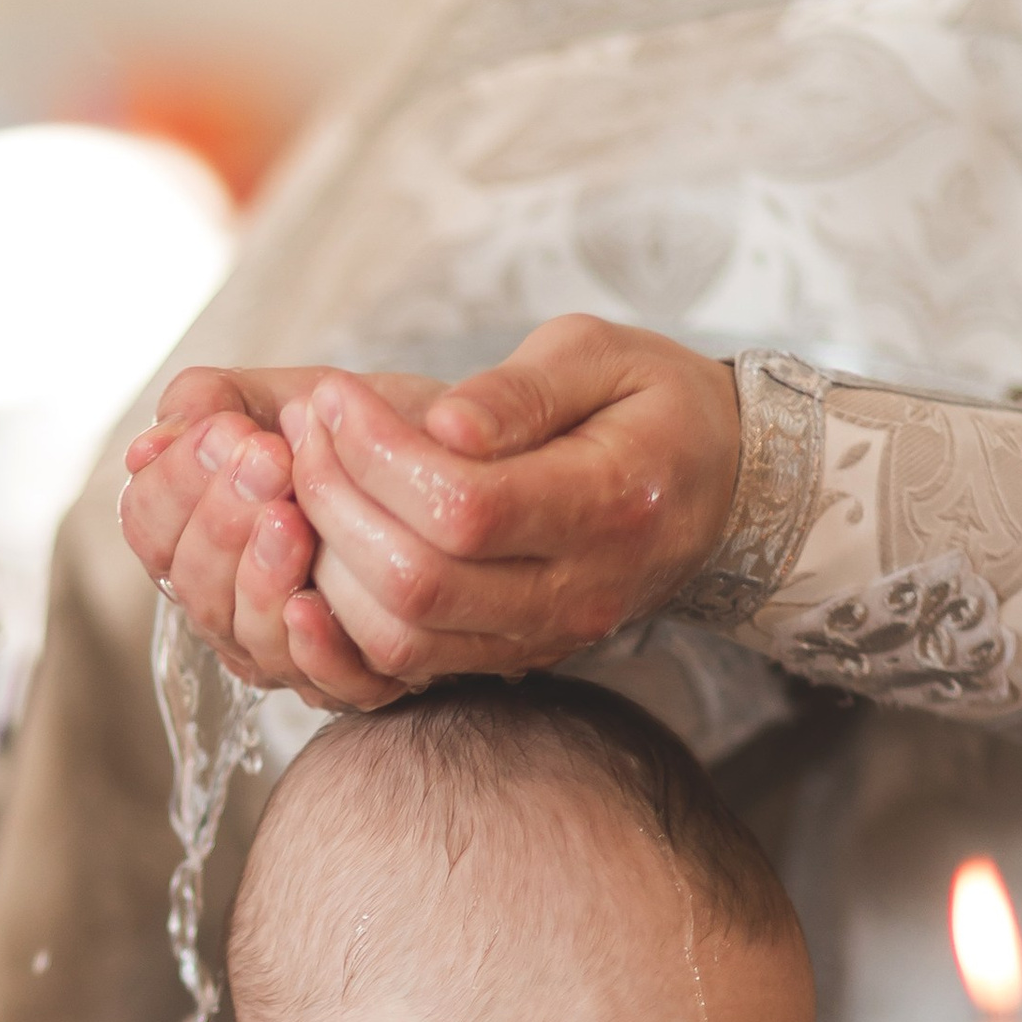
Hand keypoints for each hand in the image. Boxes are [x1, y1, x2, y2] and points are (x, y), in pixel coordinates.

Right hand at [119, 363, 448, 708]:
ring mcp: (291, 648)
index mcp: (200, 534)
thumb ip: (212, 404)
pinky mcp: (360, 678)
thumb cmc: (375, 431)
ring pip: (247, 637)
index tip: (228, 431)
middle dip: (221, 519)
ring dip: (260, 576)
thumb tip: (145, 447)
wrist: (481, 462)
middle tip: (266, 459)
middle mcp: (233, 601)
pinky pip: (324, 685)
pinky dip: (312, 649)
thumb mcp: (288, 396)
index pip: (149, 525)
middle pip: (191, 584)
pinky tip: (310, 603)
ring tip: (292, 516)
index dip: (177, 483)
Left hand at [122, 322, 742, 710]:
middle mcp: (578, 591)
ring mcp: (544, 637)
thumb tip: (438, 427)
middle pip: (418, 583)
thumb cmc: (652, 403)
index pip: (465, 507)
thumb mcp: (601, 354)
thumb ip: (520, 390)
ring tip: (305, 479)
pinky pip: (406, 667)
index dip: (376, 455)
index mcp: (610, 504)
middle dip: (335, 501)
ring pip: (400, 639)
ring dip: (327, 562)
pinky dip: (343, 617)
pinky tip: (317, 547)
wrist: (719, 487)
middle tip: (302, 433)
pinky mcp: (512, 658)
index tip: (333, 396)